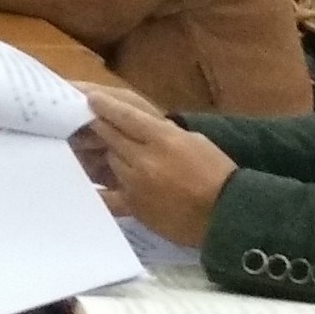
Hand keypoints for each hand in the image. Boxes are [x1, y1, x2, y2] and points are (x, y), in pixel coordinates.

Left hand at [74, 83, 234, 251]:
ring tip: (106, 151)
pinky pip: (107, 197)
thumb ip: (166, 133)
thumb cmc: (217, 173)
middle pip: (111, 136)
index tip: (92, 100)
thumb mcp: (194, 141)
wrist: (225, 213)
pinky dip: (99, 190)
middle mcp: (145, 158)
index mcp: (164, 138)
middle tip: (89, 121)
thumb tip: (145, 128)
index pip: (127, 117)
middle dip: (100, 127)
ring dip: (108, 155)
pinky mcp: (134, 206)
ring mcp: (136, 183)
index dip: (107, 107)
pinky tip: (89, 186)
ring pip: (110, 161)